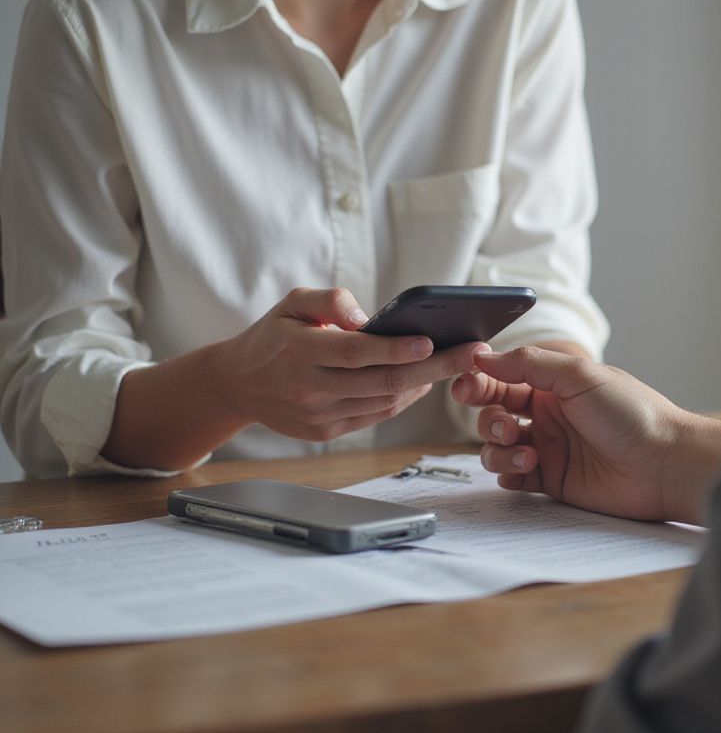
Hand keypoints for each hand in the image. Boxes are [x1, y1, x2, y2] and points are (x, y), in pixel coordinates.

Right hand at [214, 287, 488, 440]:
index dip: (395, 349)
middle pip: (382, 381)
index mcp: (298, 352)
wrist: (237, 383)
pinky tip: (423, 382)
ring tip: (455, 363)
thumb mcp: (291, 303)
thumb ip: (328, 299)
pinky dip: (404, 399)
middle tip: (472, 354)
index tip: (431, 341)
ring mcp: (318, 416)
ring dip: (424, 384)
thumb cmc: (272, 335)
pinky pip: (375, 415)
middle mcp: (309, 389)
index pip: (356, 353)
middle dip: (434, 368)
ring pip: (384, 402)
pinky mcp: (326, 433)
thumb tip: (364, 318)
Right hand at [451, 348, 720, 523]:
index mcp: (554, 384)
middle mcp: (548, 415)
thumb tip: (483, 356)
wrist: (664, 465)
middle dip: (488, 419)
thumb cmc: (632, 413)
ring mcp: (549, 448)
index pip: (503, 378)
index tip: (464, 386)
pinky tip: (526, 471)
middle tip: (505, 426)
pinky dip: (509, 474)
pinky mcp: (553, 481)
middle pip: (493, 414)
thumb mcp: (579, 375)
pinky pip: (513, 478)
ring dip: (499, 449)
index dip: (479, 381)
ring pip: (498, 447)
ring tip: (528, 453)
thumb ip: (528, 362)